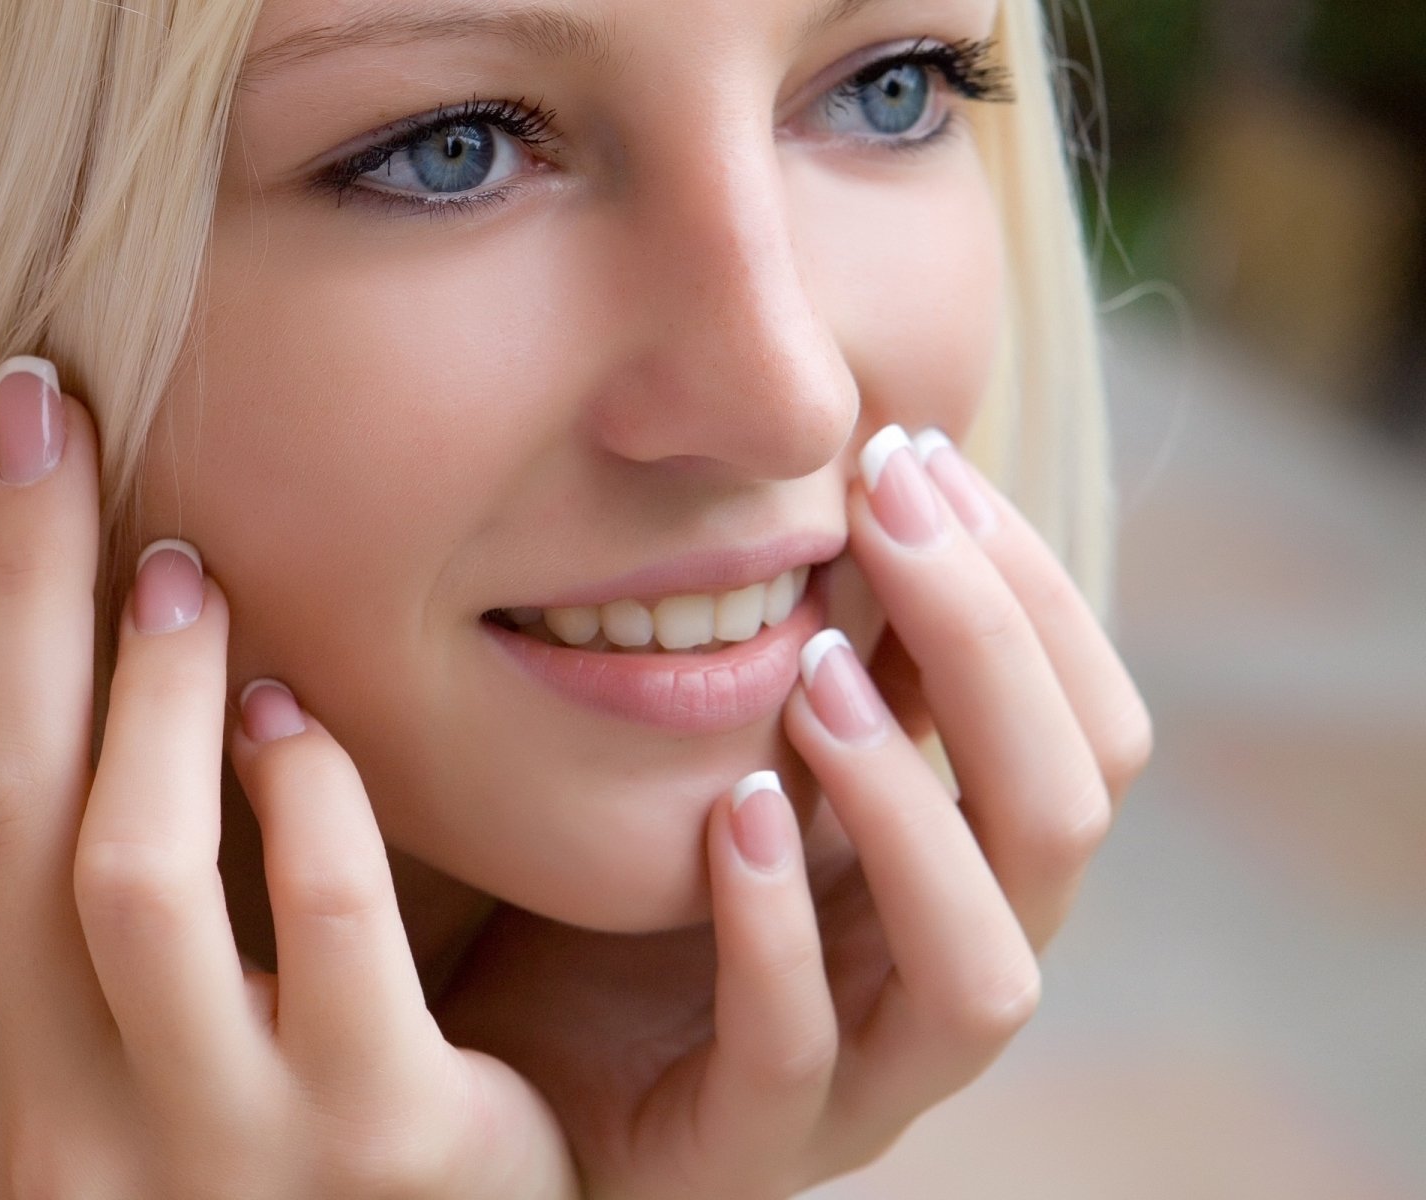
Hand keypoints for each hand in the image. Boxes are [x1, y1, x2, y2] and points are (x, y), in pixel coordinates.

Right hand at [0, 361, 578, 1198]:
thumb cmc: (213, 1182)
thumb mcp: (69, 1097)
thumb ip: (13, 947)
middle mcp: (42, 1148)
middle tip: (36, 411)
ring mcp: (214, 1158)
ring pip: (125, 864)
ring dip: (145, 679)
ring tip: (178, 562)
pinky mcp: (385, 1147)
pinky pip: (327, 915)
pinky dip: (301, 782)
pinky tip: (293, 712)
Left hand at [436, 423, 1151, 1197]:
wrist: (532, 1068)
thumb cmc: (649, 896)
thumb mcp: (752, 752)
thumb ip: (830, 660)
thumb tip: (876, 475)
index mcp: (971, 869)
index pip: (1088, 728)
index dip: (1030, 589)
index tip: (917, 459)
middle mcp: (948, 966)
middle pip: (1065, 821)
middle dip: (992, 653)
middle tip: (886, 517)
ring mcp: (866, 1072)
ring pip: (981, 969)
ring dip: (914, 807)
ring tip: (821, 675)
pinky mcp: (753, 1140)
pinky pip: (797, 1050)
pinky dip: (777, 927)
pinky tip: (733, 812)